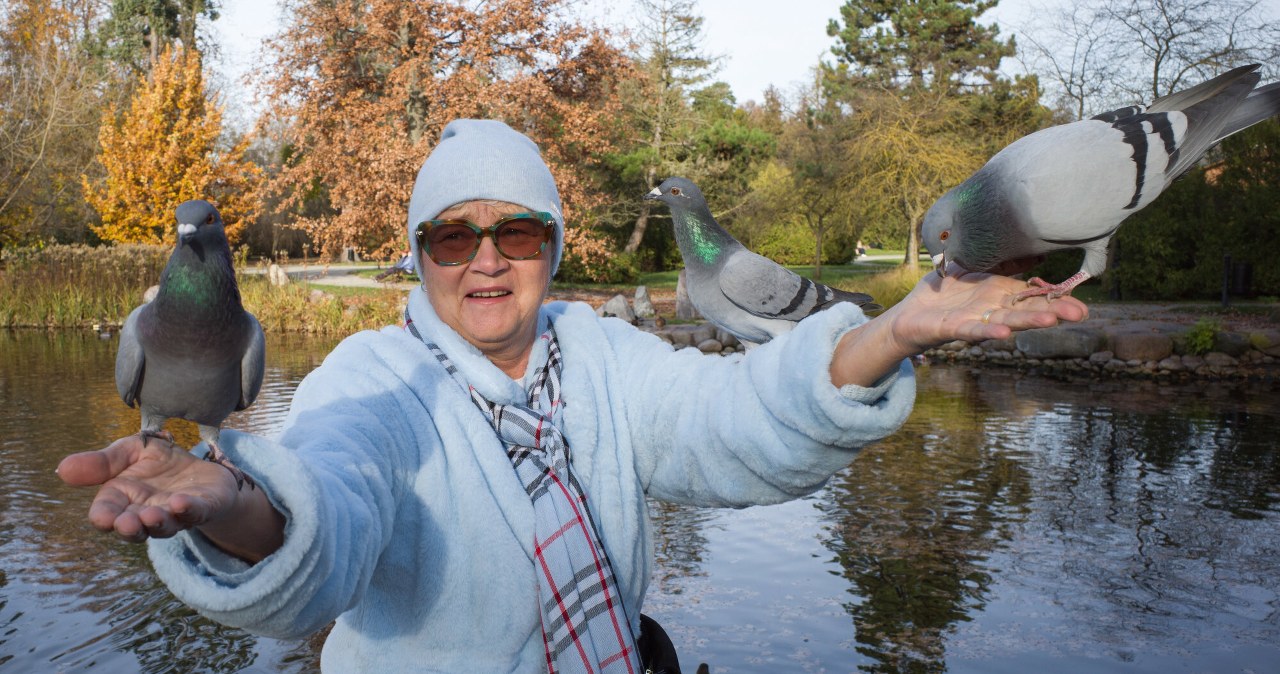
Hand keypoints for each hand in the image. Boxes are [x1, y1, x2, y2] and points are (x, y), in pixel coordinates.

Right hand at [58, 435, 239, 542]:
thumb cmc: (158, 463)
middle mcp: (146, 512)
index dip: (103, 517)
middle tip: (126, 523)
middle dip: (130, 528)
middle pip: (134, 529)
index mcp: (123, 500)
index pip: (106, 514)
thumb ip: (102, 462)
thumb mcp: (129, 452)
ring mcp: (175, 515)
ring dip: (157, 522)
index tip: (102, 517)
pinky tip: (181, 503)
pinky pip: (196, 513)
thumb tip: (62, 468)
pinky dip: (189, 510)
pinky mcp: (203, 508)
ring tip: (152, 514)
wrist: (200, 466)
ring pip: (164, 526)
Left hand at [887, 262, 1088, 353]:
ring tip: (1052, 321)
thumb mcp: (971, 267)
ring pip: (1006, 320)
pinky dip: (990, 330)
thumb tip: (1021, 245)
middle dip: (1053, 311)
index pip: (1031, 297)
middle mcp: (992, 309)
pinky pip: (974, 329)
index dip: (1055, 299)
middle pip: (1027, 310)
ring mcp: (975, 320)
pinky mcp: (953, 328)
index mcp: (998, 294)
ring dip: (1028, 322)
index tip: (1081, 304)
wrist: (909, 315)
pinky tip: (1006, 332)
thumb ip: (995, 259)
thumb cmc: (942, 293)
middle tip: (1081, 313)